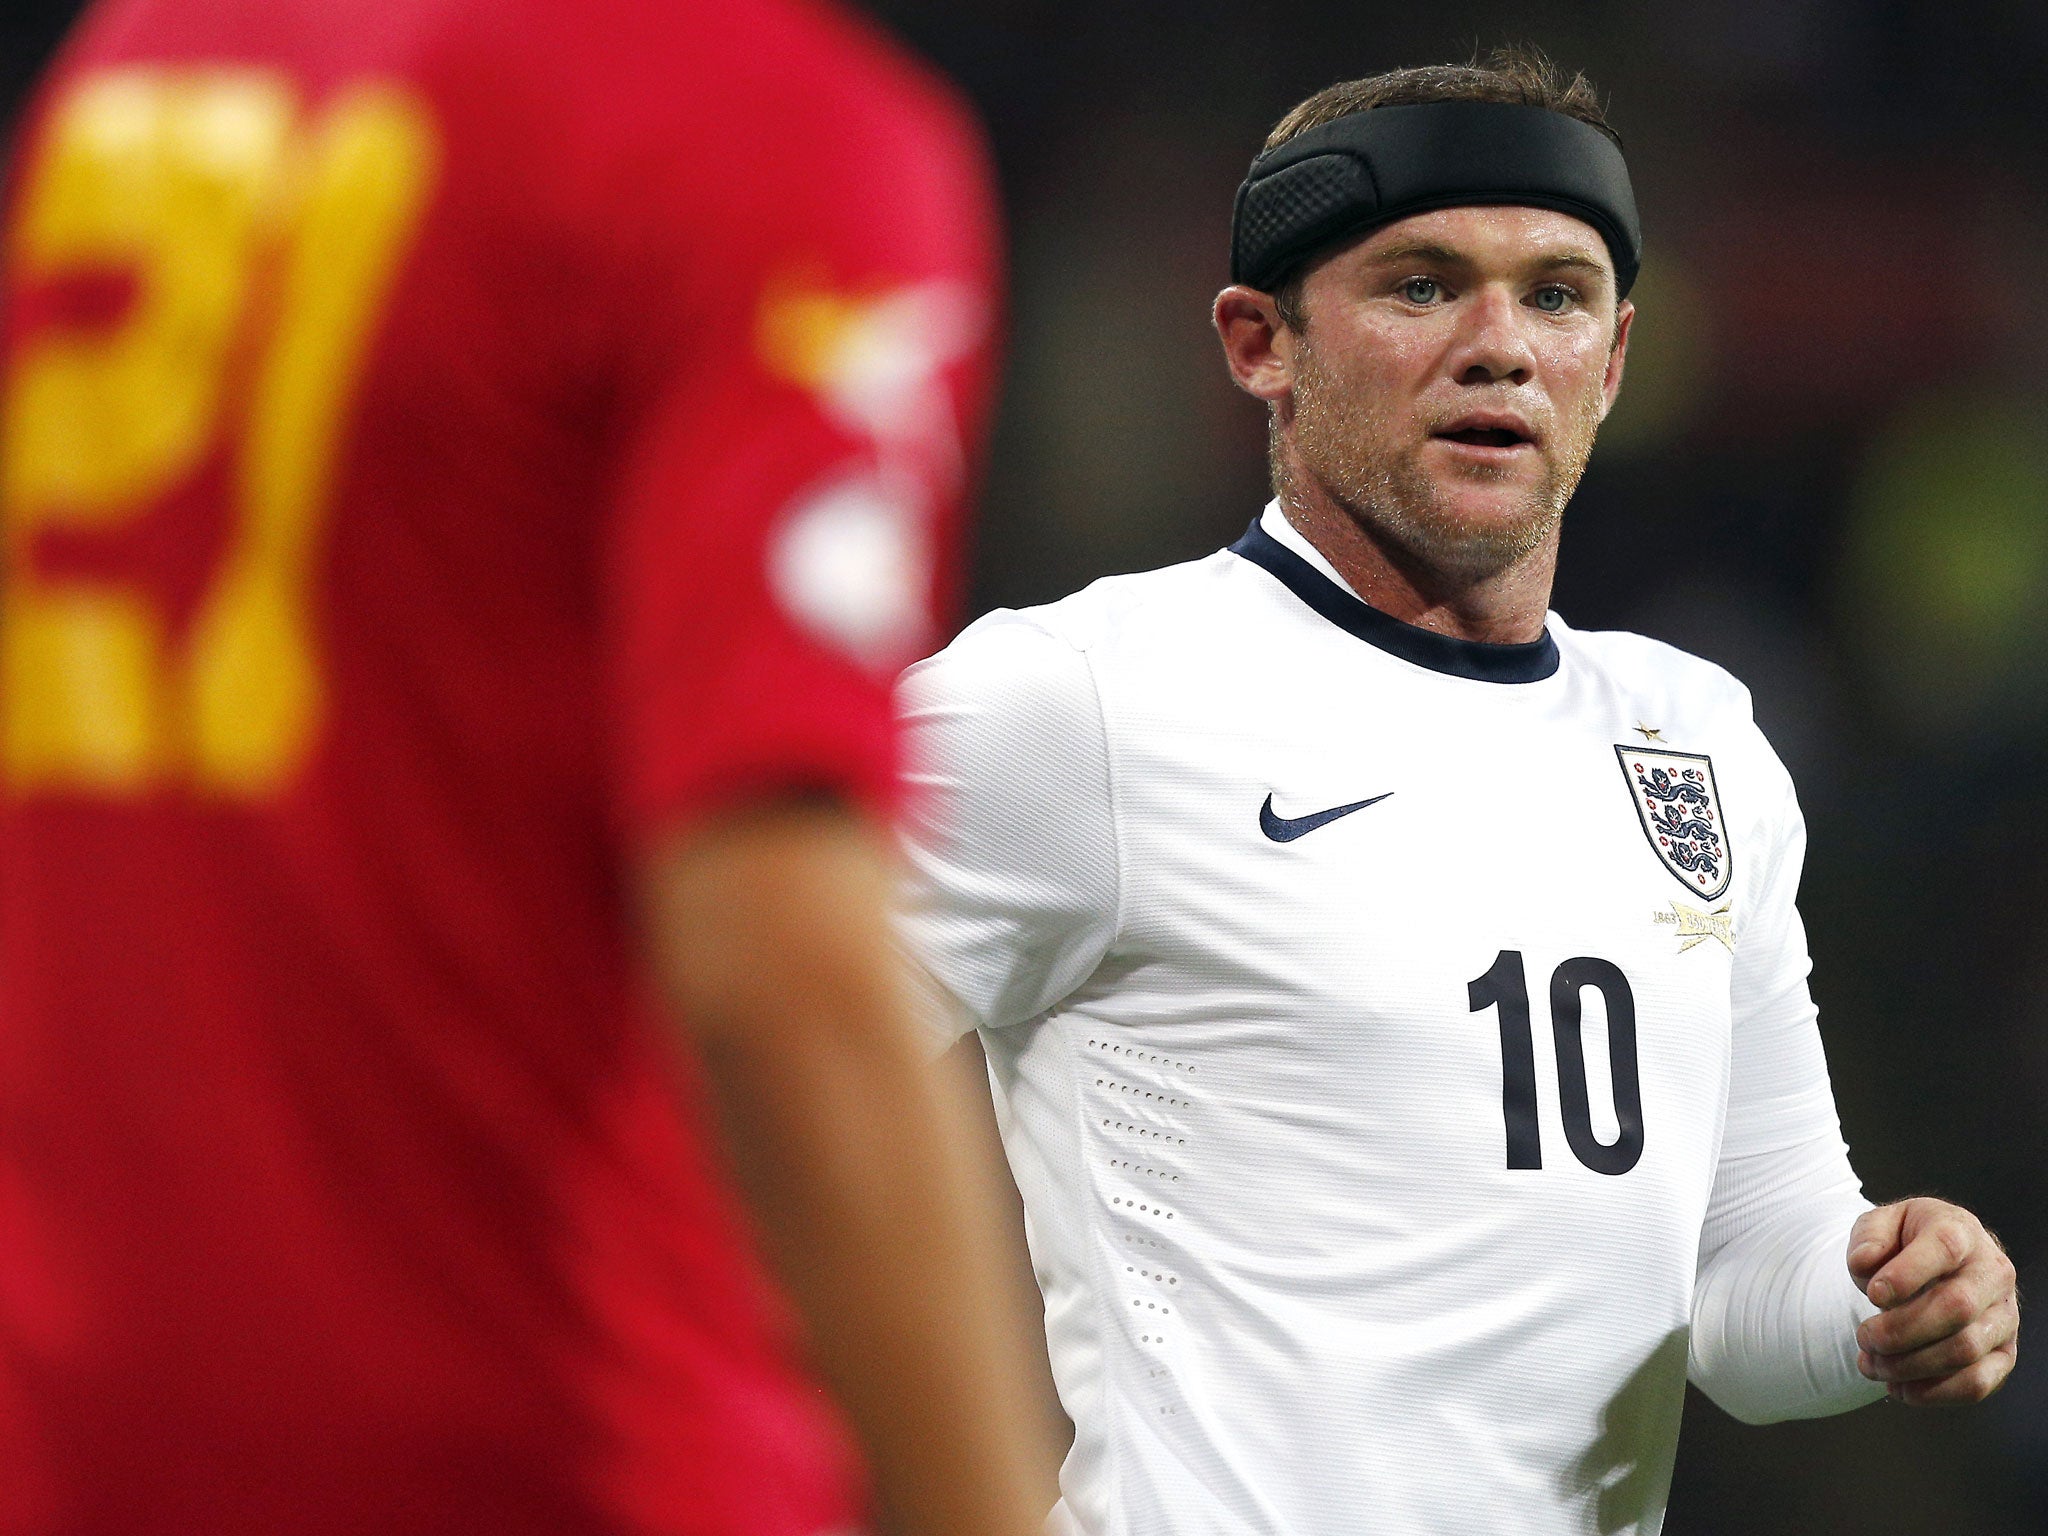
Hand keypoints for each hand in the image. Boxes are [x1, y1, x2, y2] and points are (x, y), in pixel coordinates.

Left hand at [1848, 1198, 2017, 1405]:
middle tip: (1864, 1337)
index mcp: (1960, 1231)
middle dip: (1901, 1330)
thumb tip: (1866, 1263)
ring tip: (1871, 1364)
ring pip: (1965, 1350)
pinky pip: (1978, 1383)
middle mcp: (1993, 1272)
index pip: (1944, 1249)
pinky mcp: (2004, 1353)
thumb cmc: (1905, 1242)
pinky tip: (1899, 1388)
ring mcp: (2004, 1316)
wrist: (1938, 1261)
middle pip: (1957, 1307)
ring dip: (1910, 1365)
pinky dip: (1934, 1393)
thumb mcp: (1880, 1224)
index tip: (1873, 1294)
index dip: (1906, 1275)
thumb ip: (1868, 1237)